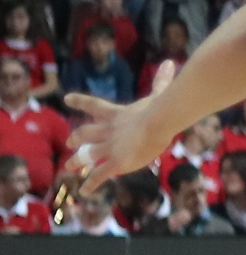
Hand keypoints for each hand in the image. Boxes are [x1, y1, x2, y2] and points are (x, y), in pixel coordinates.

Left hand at [62, 92, 177, 209]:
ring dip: (77, 160)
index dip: (79, 101)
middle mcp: (108, 131)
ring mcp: (110, 147)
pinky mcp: (116, 162)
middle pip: (86, 133)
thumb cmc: (159, 108)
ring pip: (88, 155)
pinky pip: (99, 175)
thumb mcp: (158, 94)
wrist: (156, 123)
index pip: (93, 105)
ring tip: (69, 166)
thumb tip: (170, 62)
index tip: (67, 98)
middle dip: (77, 137)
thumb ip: (162, 81)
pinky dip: (91, 184)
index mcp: (116, 114)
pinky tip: (84, 192)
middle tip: (70, 141)